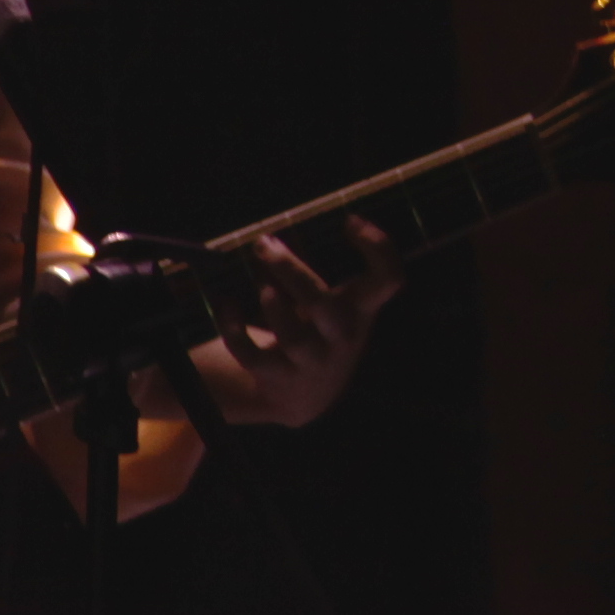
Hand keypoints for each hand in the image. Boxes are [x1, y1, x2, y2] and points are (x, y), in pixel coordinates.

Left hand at [191, 218, 392, 430]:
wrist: (305, 394)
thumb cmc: (323, 331)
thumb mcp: (338, 305)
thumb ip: (321, 276)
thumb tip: (271, 240)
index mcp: (361, 309)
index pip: (388, 279)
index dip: (377, 249)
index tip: (350, 221)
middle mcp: (341, 336)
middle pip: (323, 306)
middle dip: (291, 273)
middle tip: (263, 243)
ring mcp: (310, 360)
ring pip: (293, 338)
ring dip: (273, 308)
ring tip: (260, 287)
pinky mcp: (278, 376)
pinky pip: (251, 354)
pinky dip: (233, 328)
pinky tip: (226, 304)